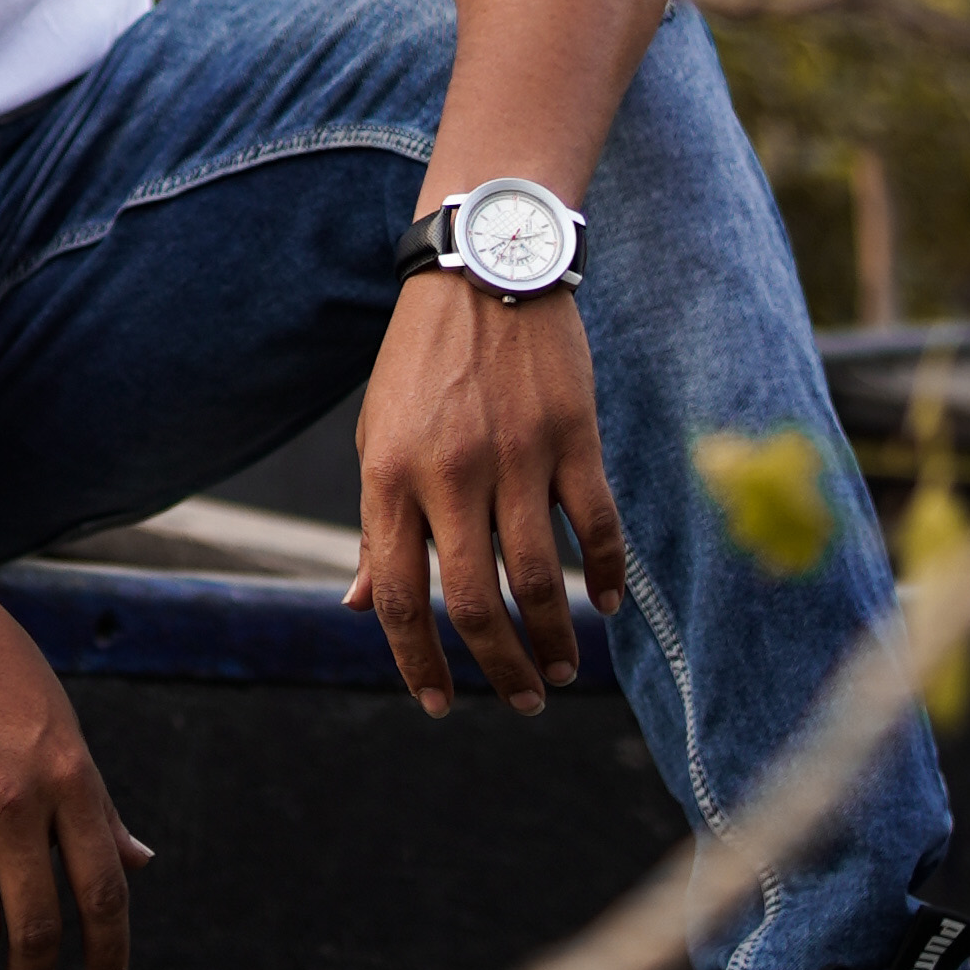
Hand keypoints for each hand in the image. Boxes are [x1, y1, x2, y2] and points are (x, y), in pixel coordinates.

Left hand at [349, 278, 626, 721]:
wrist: (482, 267)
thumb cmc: (422, 364)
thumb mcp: (378, 438)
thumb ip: (375, 525)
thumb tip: (359, 607)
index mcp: (389, 477)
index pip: (397, 596)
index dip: (417, 662)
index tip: (438, 702)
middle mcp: (449, 473)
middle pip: (473, 602)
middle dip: (498, 668)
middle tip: (522, 700)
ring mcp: (515, 455)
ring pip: (541, 578)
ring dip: (554, 639)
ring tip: (560, 670)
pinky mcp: (572, 435)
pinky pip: (597, 526)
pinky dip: (609, 576)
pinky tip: (609, 606)